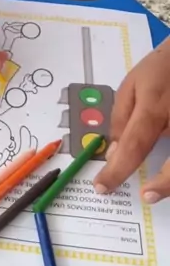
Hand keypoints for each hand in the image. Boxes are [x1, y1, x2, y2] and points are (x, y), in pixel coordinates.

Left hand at [94, 37, 169, 203]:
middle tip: (146, 196)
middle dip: (163, 185)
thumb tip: (112, 153)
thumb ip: (121, 119)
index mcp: (154, 107)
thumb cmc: (161, 69)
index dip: (117, 170)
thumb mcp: (132, 85)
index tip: (102, 187)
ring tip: (158, 190)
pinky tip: (168, 176)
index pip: (133, 145)